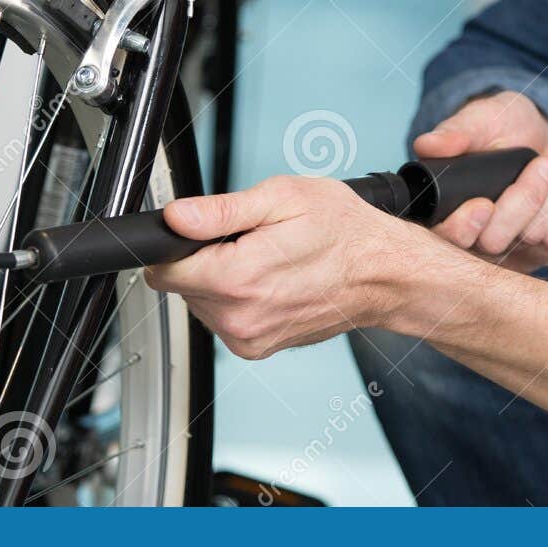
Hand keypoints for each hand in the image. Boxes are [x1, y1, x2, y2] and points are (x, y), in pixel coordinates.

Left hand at [145, 174, 440, 358]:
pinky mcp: (257, 348)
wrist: (383, 274)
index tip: (202, 232)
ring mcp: (248, 338)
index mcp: (238, 278)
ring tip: (266, 258)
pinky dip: (238, 298)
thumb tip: (176, 217)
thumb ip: (221, 211)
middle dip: (205, 259)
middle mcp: (239, 318)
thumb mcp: (283, 198)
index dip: (177, 243)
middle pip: (182, 286)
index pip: (164, 270)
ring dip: (221, 279)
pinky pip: (224, 318)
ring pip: (201, 302)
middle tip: (251, 240)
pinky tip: (272, 280)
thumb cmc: (344, 232)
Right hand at [413, 90, 547, 273]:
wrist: (540, 136)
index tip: (483, 204)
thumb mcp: (479, 120)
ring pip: (529, 238)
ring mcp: (506, 250)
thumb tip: (427, 145)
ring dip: (545, 197)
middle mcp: (472, 239)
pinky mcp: (538, 252)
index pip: (443, 240)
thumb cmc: (502, 128)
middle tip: (541, 164)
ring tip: (547, 165)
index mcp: (443, 211)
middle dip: (519, 204)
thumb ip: (454, 132)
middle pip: (492, 244)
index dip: (461, 229)